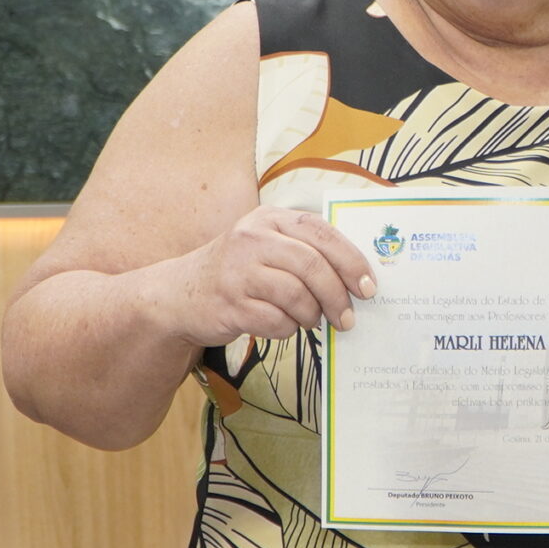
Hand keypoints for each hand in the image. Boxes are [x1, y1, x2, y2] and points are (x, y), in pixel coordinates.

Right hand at [158, 206, 376, 346]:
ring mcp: (238, 271)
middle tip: (349, 318)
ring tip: (311, 321)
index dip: (351, 260)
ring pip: (297, 296)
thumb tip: (357, 276)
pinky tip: (282, 325)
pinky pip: (276, 321)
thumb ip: (305, 250)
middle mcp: (252, 238)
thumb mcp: (267, 245)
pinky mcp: (230, 304)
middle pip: (312, 266)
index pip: (321, 233)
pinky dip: (288, 328)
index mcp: (269, 218)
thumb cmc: (238, 271)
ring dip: (312, 315)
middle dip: (338, 296)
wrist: (180, 295)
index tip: (368, 286)